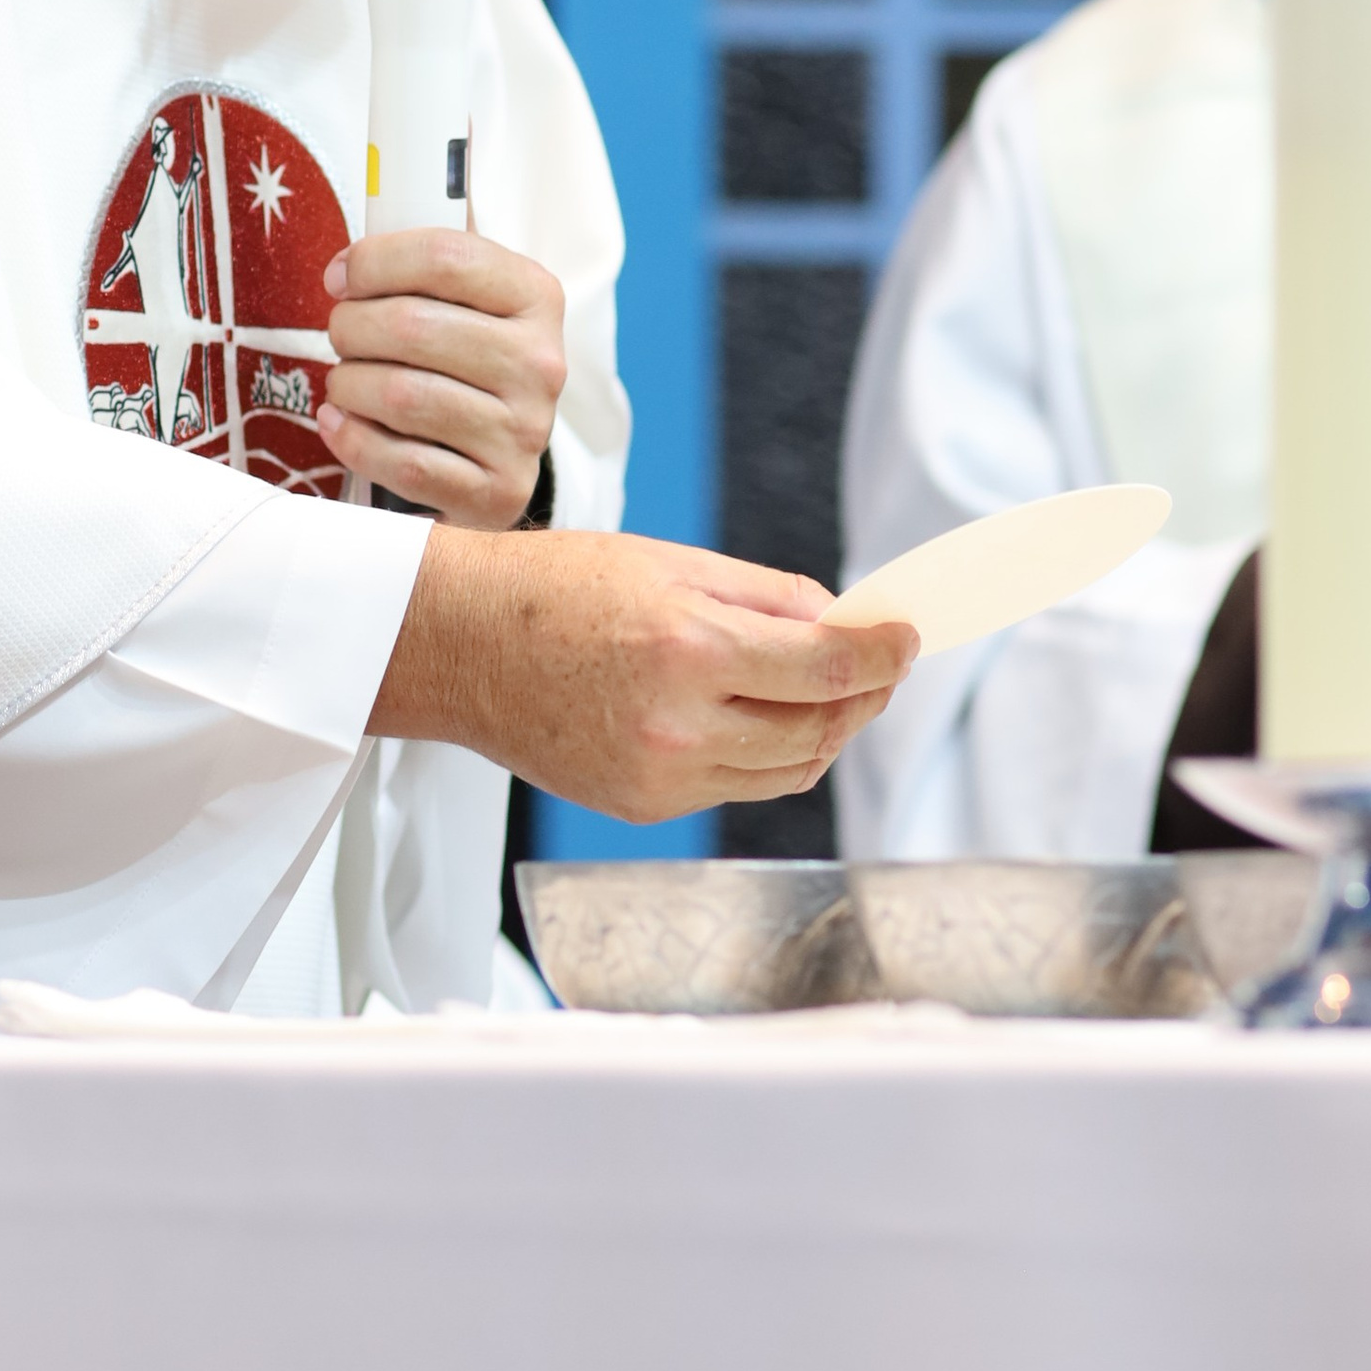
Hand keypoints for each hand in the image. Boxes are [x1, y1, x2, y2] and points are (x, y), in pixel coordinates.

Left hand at [317, 230, 564, 528]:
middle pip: (412, 325)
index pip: (445, 258)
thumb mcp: (465, 301)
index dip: (374, 262)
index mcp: (535, 297)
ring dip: (349, 384)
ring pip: (402, 395)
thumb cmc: (466, 362)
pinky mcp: (498, 492)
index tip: (340, 278)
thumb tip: (344, 272)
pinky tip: (340, 423)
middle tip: (341, 336)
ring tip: (344, 382)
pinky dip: (355, 440)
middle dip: (351, 327)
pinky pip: (405, 464)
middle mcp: (539, 363)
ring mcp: (523, 432)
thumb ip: (415, 272)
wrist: (500, 452)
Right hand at [367, 525, 919, 821]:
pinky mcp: (644, 807)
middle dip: (863, 694)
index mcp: (690, 647)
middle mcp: (679, 724)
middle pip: (820, 727)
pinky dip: (766, 754)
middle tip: (879, 663)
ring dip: (824, 730)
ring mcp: (661, 777)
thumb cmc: (558, 588)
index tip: (907, 638)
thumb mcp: (672, 563)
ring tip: (827, 691)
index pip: (830, 669)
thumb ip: (769, 597)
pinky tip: (758, 717)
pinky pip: (737, 787)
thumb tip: (847, 622)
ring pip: (788, 769)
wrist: (463, 646)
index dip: (885, 654)